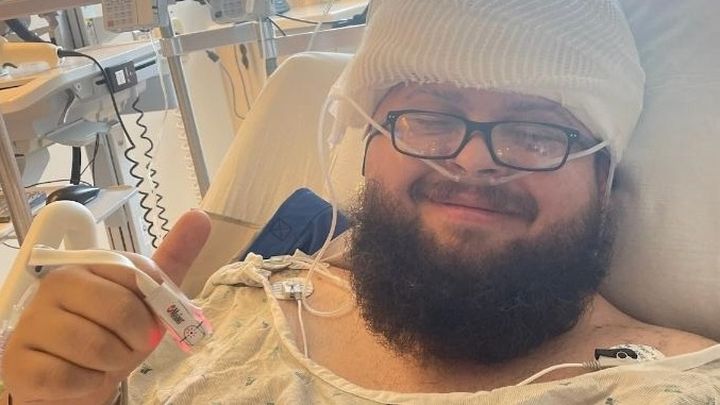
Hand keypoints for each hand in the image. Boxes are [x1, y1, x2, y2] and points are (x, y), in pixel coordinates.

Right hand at [0, 210, 210, 403]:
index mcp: (87, 266)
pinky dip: (86, 383)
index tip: (149, 317)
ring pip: (97, 347)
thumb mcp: (147, 300)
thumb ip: (173, 259)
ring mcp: (32, 323)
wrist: (72, 383)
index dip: (153, 305)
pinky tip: (78, 377)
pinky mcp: (20, 362)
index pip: (137, 275)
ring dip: (112, 364)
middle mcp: (54, 286)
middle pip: (121, 310)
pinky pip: (70, 377)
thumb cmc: (111, 337)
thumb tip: (200, 217)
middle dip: (136, 339)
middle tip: (126, 346)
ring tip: (102, 361)